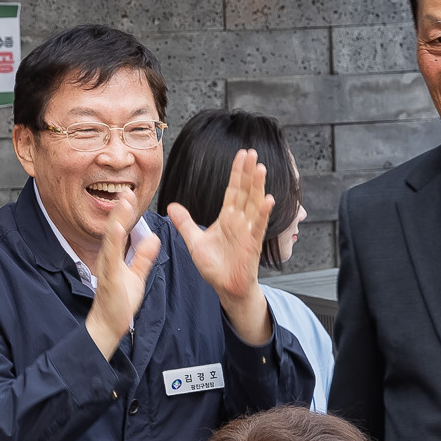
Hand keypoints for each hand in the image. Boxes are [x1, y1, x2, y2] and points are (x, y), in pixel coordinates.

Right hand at [83, 209, 161, 358]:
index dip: (125, 212)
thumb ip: (143, 257)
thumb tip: (153, 239)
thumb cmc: (119, 302)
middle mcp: (108, 258)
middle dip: (120, 210)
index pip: (120, 230)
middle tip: (126, 191)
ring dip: (116, 219)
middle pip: (114, 228)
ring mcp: (107, 267)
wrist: (109, 325)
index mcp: (114, 256)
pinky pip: (111, 258)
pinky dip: (114, 242)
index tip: (130, 195)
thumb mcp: (136, 276)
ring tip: (122, 203)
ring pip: (110, 239)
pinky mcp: (109, 278)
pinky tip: (117, 229)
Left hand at [165, 148, 274, 307]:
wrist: (225, 288)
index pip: (233, 190)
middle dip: (248, 172)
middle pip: (245, 191)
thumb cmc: (215, 267)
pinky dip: (264, 214)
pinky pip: (259, 226)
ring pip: (254, 204)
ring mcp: (248, 231)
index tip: (241, 155)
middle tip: (252, 152)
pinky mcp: (252, 244)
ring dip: (258, 186)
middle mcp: (240, 221)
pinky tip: (268, 200)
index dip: (237, 173)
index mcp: (228, 217)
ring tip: (261, 168)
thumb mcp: (194, 241)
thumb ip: (185, 223)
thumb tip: (172, 206)